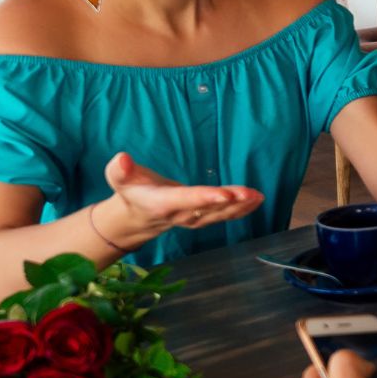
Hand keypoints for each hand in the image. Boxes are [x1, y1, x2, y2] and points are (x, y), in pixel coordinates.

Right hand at [101, 152, 262, 243]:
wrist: (136, 216)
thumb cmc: (130, 190)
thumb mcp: (118, 178)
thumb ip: (120, 169)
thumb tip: (122, 158)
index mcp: (162, 203)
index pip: (185, 200)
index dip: (204, 197)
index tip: (223, 194)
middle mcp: (181, 214)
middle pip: (208, 208)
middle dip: (229, 202)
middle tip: (248, 193)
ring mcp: (194, 219)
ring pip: (219, 214)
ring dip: (240, 206)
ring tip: (258, 196)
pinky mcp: (203, 218)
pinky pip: (224, 215)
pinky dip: (242, 209)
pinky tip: (257, 201)